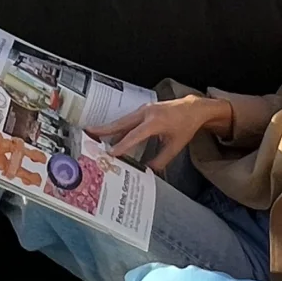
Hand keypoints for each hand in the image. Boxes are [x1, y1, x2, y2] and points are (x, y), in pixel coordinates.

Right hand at [89, 93, 230, 172]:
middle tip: (89, 133)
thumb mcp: (176, 146)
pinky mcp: (143, 110)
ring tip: (94, 134)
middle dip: (105, 129)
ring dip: (109, 128)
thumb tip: (148, 171)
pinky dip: (118, 127)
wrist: (192, 108)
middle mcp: (146, 113)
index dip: (122, 145)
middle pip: (122, 123)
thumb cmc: (185, 127)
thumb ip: (162, 159)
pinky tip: (111, 134)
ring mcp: (144, 109)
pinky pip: (128, 120)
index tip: (110, 153)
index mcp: (155, 122)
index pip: (135, 135)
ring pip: (123, 120)